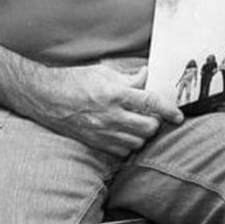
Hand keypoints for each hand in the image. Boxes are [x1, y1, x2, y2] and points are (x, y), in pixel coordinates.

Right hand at [29, 63, 182, 157]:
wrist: (46, 97)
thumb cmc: (74, 80)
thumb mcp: (103, 72)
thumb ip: (128, 78)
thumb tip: (146, 76)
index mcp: (115, 94)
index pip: (150, 103)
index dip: (168, 110)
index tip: (178, 115)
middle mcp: (111, 115)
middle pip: (148, 127)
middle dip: (155, 122)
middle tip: (152, 114)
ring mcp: (103, 132)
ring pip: (137, 142)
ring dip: (142, 134)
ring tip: (137, 123)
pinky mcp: (96, 143)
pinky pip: (122, 151)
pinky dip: (128, 144)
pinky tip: (124, 133)